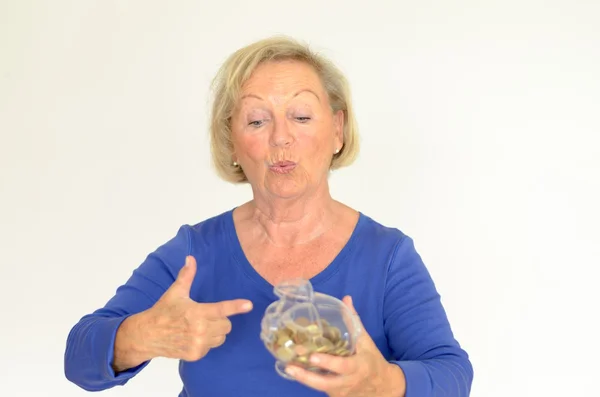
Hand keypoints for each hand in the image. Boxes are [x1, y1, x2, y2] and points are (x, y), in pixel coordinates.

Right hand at [140, 255, 252, 361]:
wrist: (147, 335)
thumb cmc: (163, 312)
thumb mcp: (175, 292)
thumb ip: (186, 276)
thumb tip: (190, 258)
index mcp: (196, 312)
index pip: (221, 309)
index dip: (236, 306)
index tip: (249, 305)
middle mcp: (199, 329)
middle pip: (226, 325)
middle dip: (221, 320)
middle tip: (206, 316)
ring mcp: (198, 344)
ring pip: (221, 337)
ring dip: (216, 331)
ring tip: (200, 327)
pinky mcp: (196, 354)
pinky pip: (212, 347)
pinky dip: (207, 342)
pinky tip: (194, 337)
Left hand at [284, 296, 405, 396]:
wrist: (383, 387)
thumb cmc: (372, 360)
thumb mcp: (365, 340)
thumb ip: (353, 320)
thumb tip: (346, 299)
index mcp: (357, 366)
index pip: (342, 366)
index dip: (327, 362)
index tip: (313, 357)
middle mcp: (348, 382)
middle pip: (325, 383)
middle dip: (306, 377)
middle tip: (290, 366)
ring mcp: (340, 391)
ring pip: (319, 387)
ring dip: (303, 378)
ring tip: (288, 367)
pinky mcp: (335, 396)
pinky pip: (320, 388)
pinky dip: (309, 380)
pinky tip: (296, 371)